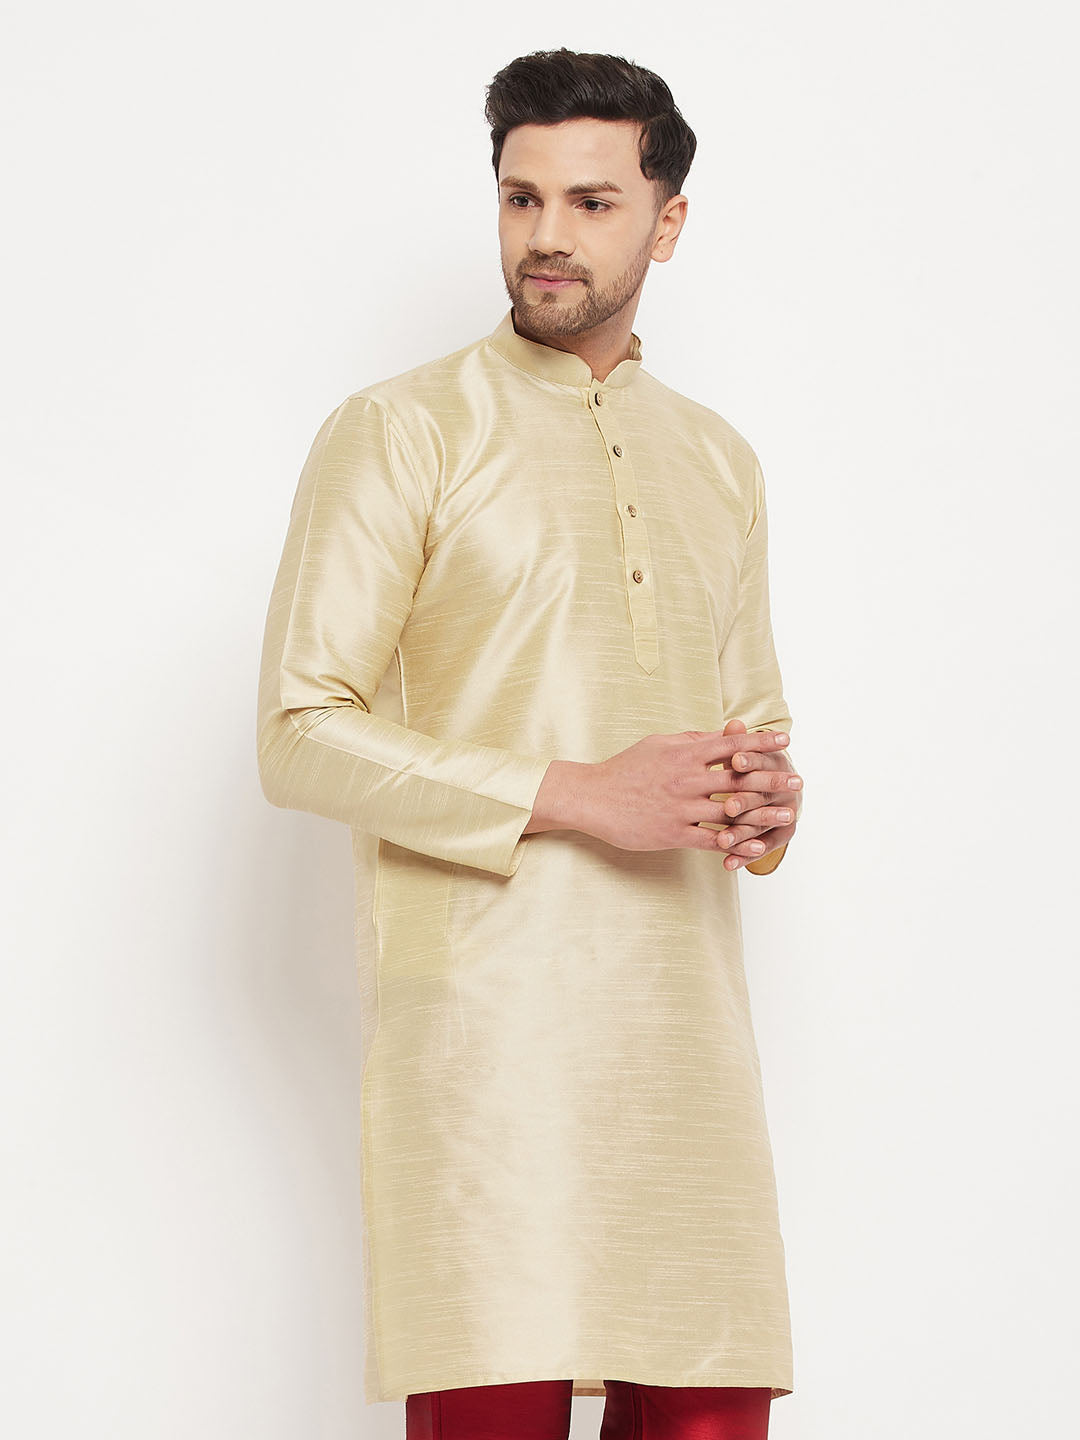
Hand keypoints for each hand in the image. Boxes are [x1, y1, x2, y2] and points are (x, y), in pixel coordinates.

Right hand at [532, 724, 800, 854]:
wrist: (592, 798)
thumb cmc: (625, 768)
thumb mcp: (658, 744)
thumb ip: (691, 740)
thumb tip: (720, 733)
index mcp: (684, 754)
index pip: (731, 744)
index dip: (761, 742)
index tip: (785, 741)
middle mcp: (686, 779)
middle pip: (739, 778)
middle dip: (772, 778)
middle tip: (798, 781)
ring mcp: (681, 807)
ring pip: (731, 811)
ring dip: (763, 813)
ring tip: (788, 814)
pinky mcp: (673, 833)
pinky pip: (711, 840)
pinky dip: (736, 843)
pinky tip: (756, 846)